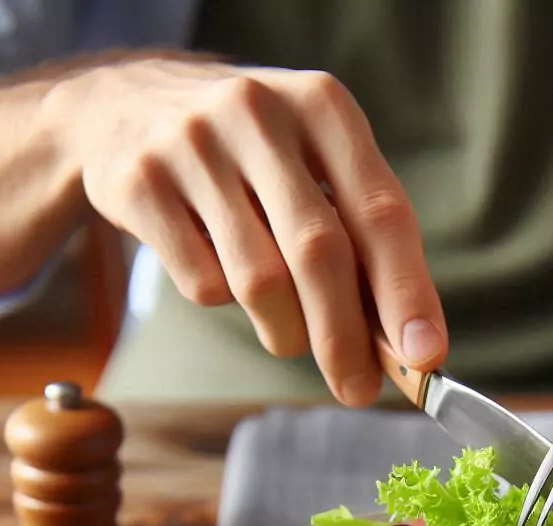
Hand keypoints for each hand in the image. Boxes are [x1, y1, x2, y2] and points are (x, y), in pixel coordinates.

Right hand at [44, 58, 446, 405]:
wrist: (126, 107)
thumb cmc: (255, 158)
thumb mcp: (315, 167)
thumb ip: (362, 241)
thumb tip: (405, 342)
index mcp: (323, 106)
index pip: (381, 212)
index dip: (407, 292)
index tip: (425, 356)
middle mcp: (259, 113)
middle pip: (318, 253)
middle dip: (346, 338)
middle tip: (359, 391)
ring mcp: (192, 144)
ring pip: (259, 280)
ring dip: (286, 332)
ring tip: (290, 335)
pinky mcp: (139, 182)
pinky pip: (201, 285)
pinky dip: (225, 302)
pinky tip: (223, 275)